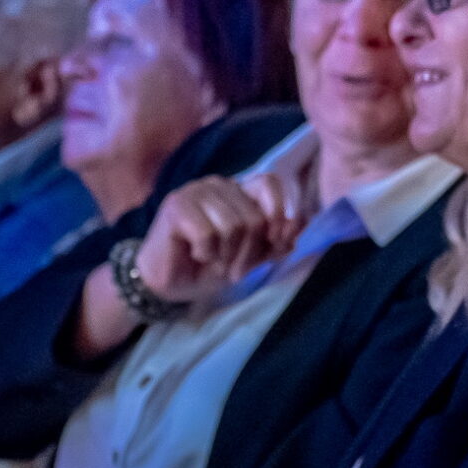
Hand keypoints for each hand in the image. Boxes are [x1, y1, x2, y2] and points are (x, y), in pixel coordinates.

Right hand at [134, 176, 305, 305]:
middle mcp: (217, 185)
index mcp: (237, 190)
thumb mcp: (250, 256)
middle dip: (249, 252)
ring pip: (234, 226)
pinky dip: (207, 254)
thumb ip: (275, 240)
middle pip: (255, 215)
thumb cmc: (206, 267)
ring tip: (214, 262)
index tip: (274, 244)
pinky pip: (209, 234)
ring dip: (227, 256)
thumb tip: (301, 224)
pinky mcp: (176, 207)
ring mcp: (194, 192)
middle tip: (233, 269)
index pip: (269, 183)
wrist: (166, 284)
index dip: (279, 214)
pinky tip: (195, 255)